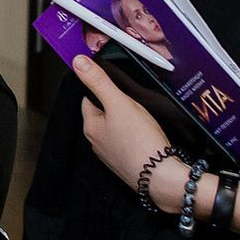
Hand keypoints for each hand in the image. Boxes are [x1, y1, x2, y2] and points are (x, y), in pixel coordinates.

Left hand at [71, 55, 173, 192]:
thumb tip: (78, 62)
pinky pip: (127, 144)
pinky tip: (147, 136)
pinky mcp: (127, 164)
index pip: (88, 100)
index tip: (113, 84)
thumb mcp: (119, 103)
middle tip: (133, 100)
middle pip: (102, 115)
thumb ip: (99, 82)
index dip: (101, 89)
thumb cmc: (140, 142)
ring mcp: (112, 155)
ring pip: (115, 130)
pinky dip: (135, 137)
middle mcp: (97, 143)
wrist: (161, 176)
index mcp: (90, 127)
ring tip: (142, 118)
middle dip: (115, 106)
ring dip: (125, 122)